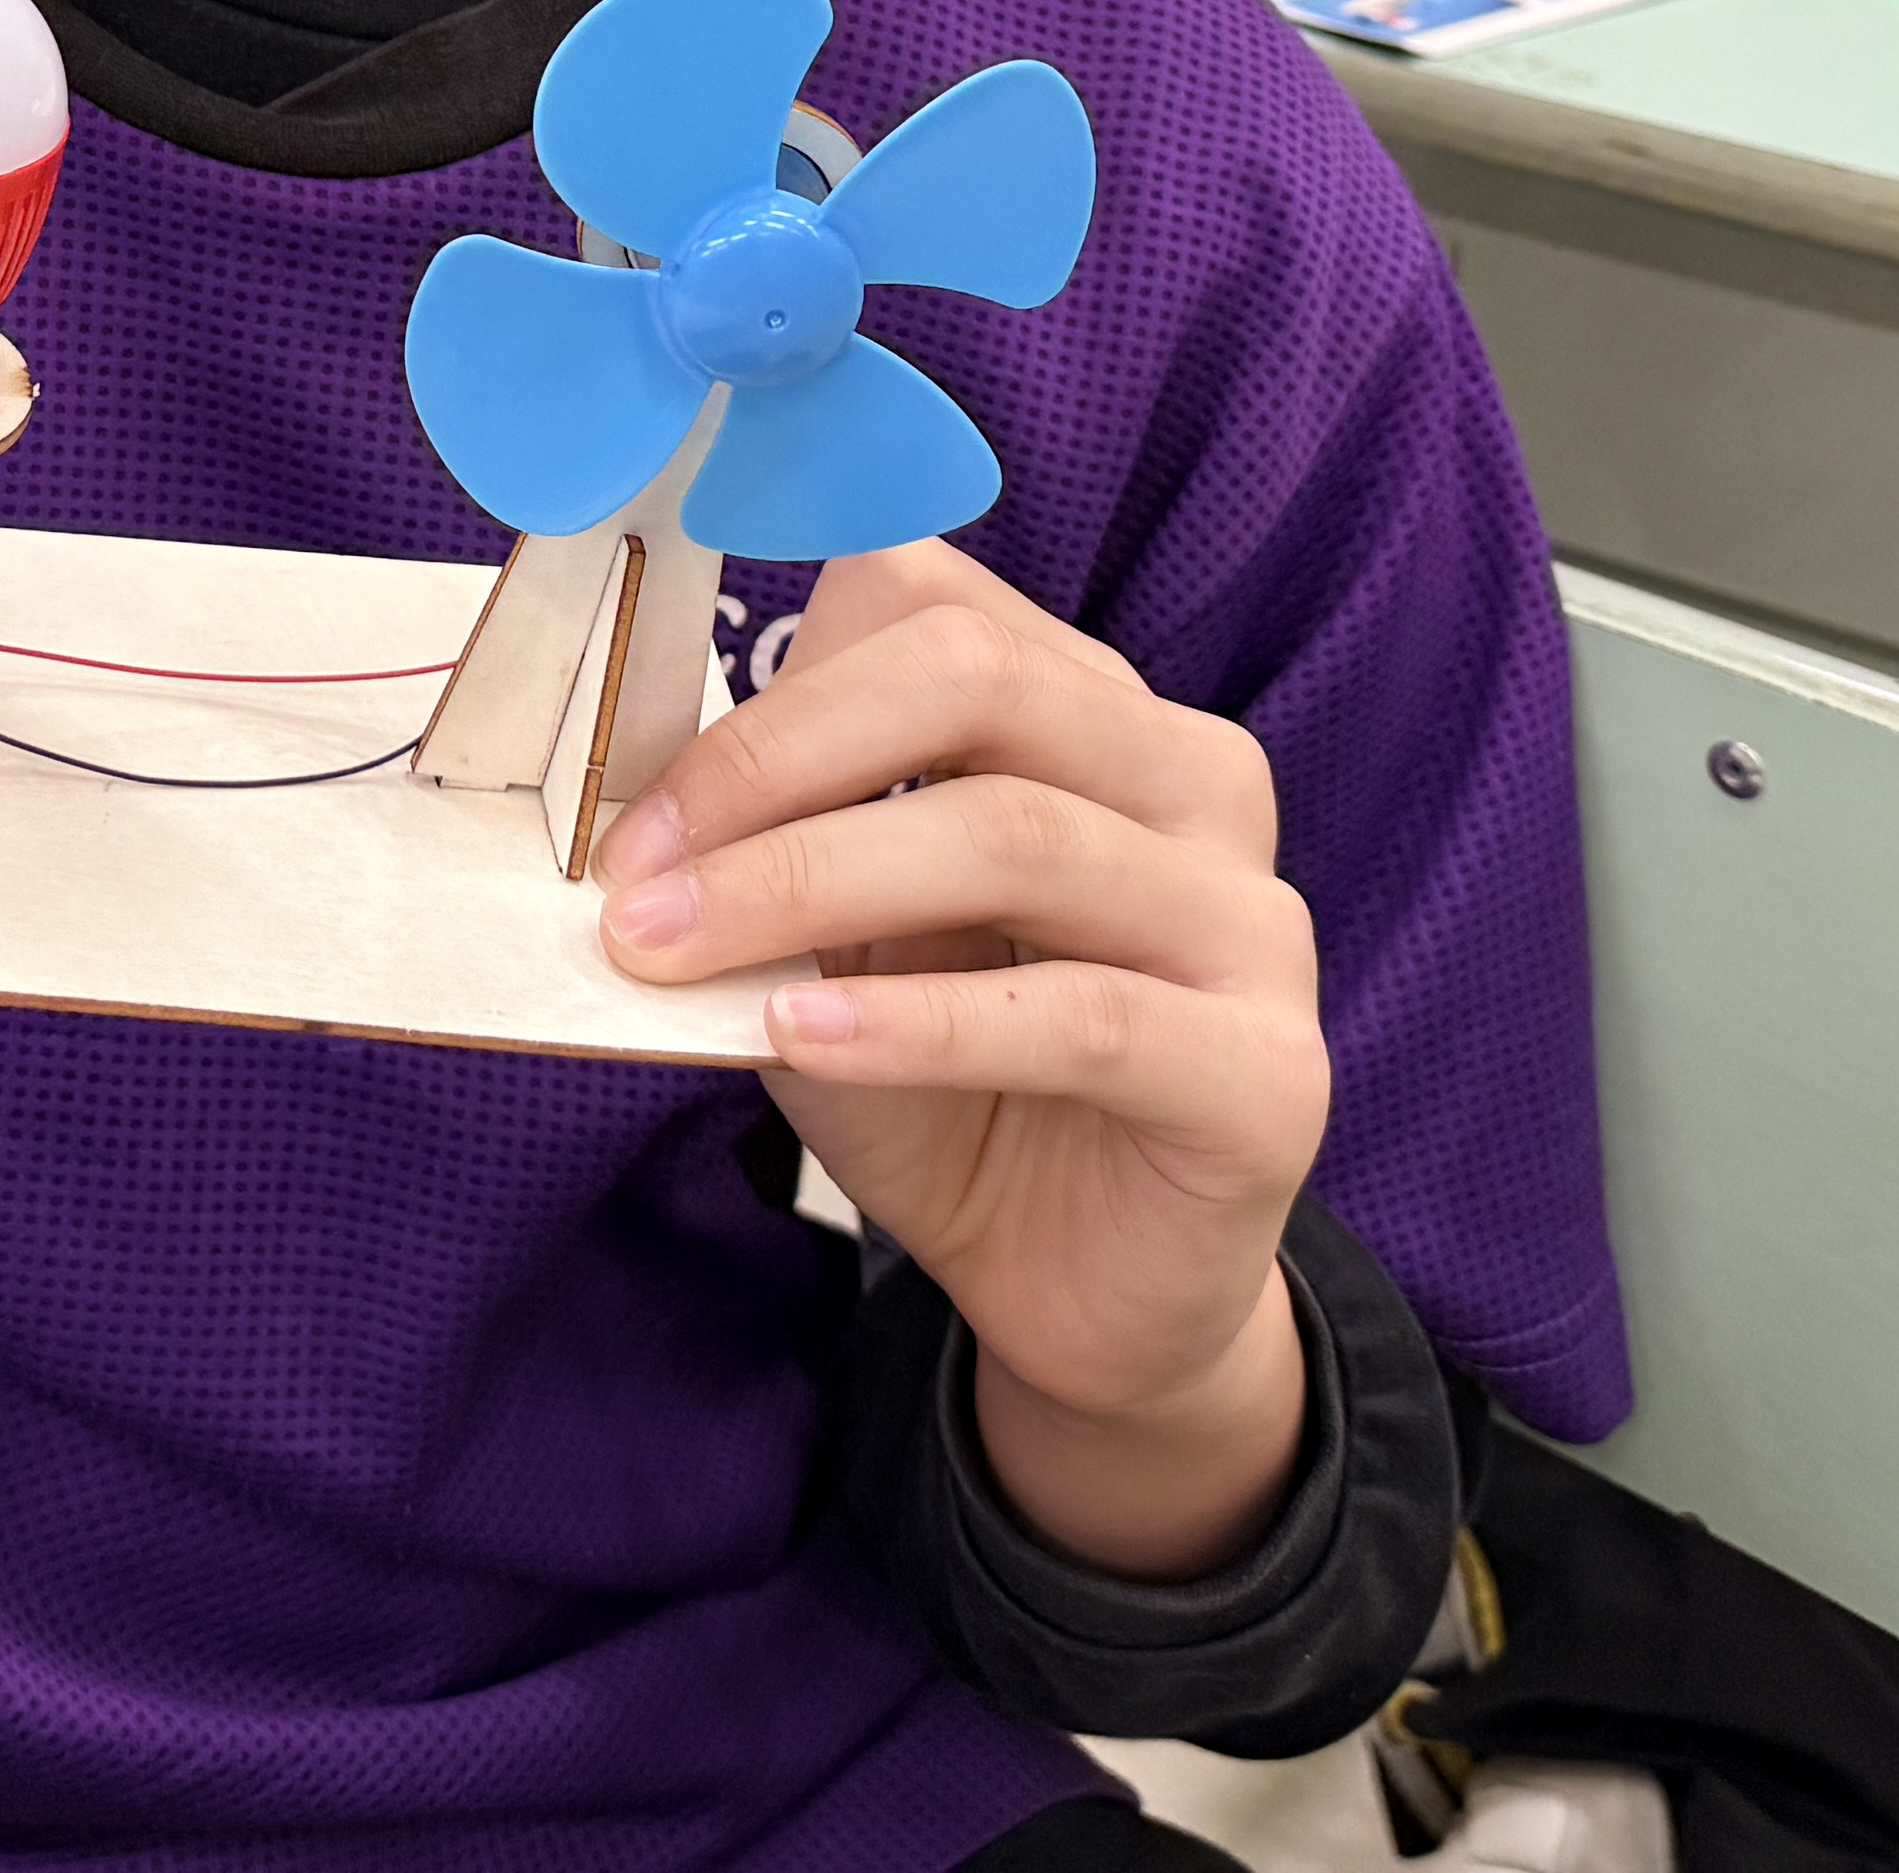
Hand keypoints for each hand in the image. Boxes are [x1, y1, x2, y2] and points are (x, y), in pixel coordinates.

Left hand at [595, 544, 1326, 1579]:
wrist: (1082, 1296)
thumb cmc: (951, 1094)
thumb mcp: (832, 951)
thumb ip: (768, 857)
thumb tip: (631, 808)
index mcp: (1093, 713)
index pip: (930, 602)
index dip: (763, 677)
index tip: (631, 798)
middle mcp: (1191, 781)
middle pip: (973, 678)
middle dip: (773, 763)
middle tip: (633, 874)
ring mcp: (1248, 921)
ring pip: (1016, 834)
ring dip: (808, 883)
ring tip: (670, 951)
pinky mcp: (1267, 1073)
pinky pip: (1084, 1016)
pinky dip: (918, 1020)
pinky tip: (805, 1038)